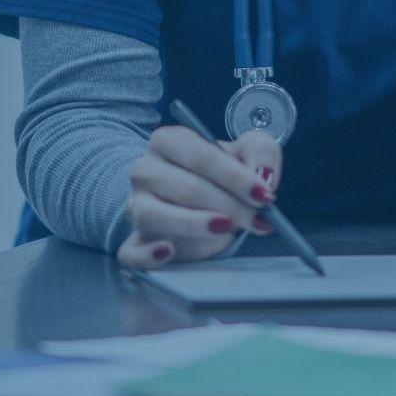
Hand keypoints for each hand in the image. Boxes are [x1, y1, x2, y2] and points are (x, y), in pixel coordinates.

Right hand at [118, 125, 280, 268]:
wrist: (191, 197)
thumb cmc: (218, 172)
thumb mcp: (245, 151)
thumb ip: (260, 152)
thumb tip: (262, 177)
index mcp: (168, 141)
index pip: (202, 156)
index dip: (236, 177)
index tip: (264, 195)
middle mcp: (145, 170)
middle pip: (186, 188)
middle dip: (229, 206)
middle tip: (258, 220)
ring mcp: (136, 206)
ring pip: (154, 214)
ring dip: (194, 224)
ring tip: (225, 229)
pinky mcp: (134, 241)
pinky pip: (131, 251)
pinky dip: (147, 255)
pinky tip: (168, 251)